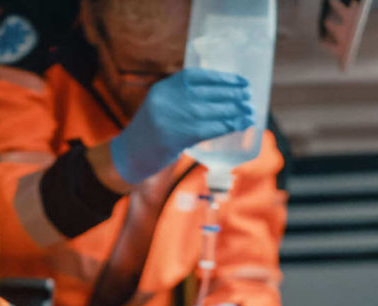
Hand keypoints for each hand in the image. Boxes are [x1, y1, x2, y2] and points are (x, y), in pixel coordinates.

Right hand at [109, 68, 252, 184]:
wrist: (128, 157)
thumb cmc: (150, 134)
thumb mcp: (161, 108)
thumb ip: (183, 100)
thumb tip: (221, 97)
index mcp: (162, 89)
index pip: (196, 77)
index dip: (221, 78)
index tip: (239, 80)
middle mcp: (165, 100)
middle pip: (205, 94)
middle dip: (231, 95)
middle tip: (249, 97)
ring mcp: (167, 119)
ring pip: (209, 111)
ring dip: (233, 112)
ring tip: (249, 112)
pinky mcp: (173, 138)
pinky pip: (206, 129)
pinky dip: (224, 126)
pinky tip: (236, 125)